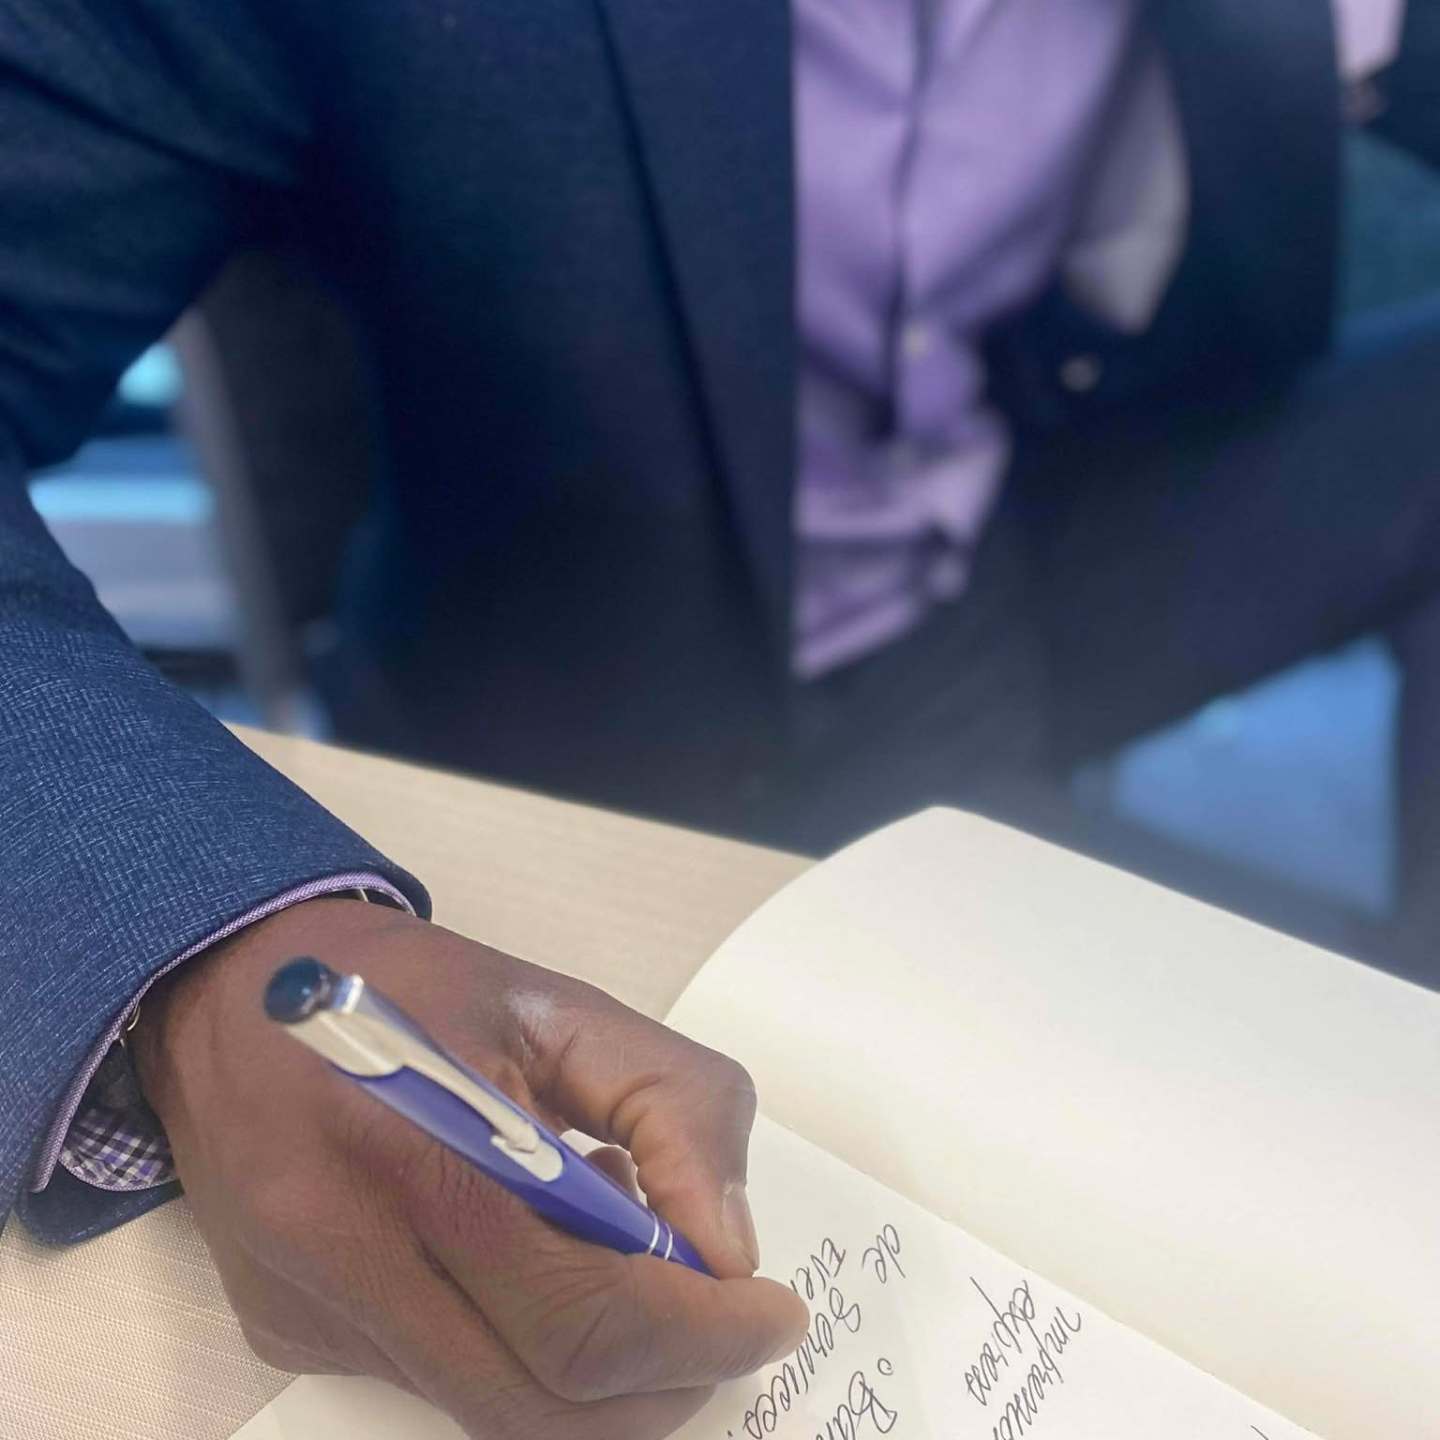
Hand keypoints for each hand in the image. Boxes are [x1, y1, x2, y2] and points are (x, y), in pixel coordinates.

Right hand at [133, 897, 806, 1437]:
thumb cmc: (409, 985)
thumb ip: (674, 1105)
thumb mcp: (562, 1006)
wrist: (232, 989)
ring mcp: (312, 1309)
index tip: (771, 1316)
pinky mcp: (289, 1331)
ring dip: (596, 1376)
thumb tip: (726, 1246)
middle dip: (665, 1381)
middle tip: (723, 1323)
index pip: (586, 1316)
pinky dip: (517, 1350)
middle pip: (543, 1403)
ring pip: (491, 1411)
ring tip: (627, 1275)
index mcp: (420, 1150)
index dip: (703, 1338)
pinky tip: (530, 1264)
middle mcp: (347, 1252)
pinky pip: (435, 1382)